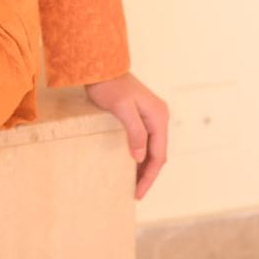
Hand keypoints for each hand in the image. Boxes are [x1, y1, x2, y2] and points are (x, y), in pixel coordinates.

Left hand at [84, 71, 168, 199]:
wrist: (100, 65)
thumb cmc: (109, 85)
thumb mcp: (122, 108)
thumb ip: (135, 132)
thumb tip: (140, 158)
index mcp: (159, 116)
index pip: (158, 155)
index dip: (149, 176)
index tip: (138, 193)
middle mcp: (159, 116)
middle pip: (157, 153)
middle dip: (147, 175)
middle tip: (135, 193)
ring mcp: (151, 115)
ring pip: (151, 148)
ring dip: (143, 166)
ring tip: (132, 184)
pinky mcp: (140, 115)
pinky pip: (144, 140)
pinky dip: (139, 155)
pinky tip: (130, 164)